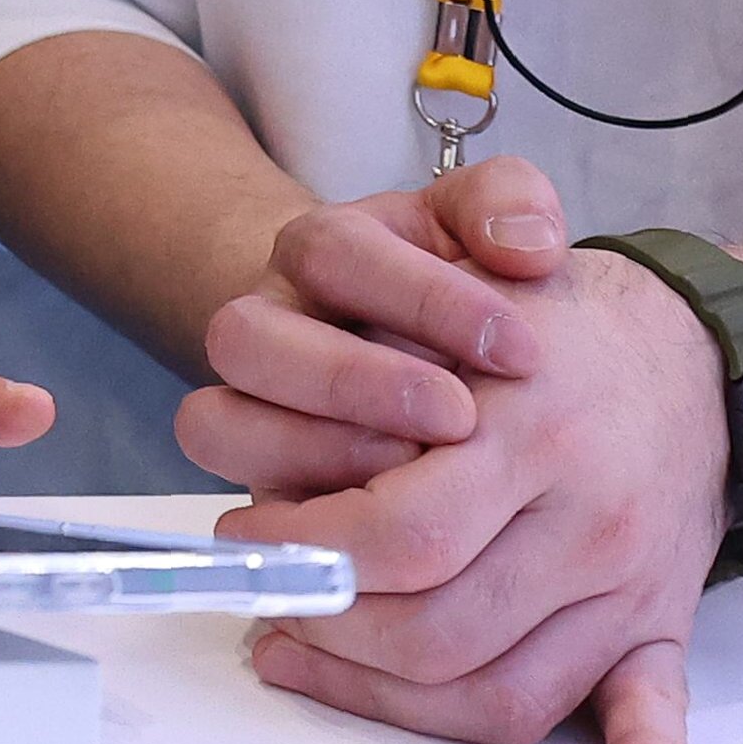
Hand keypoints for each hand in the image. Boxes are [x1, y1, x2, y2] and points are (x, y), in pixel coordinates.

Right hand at [175, 154, 574, 497]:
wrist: (426, 357)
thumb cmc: (462, 291)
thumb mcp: (484, 229)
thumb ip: (507, 204)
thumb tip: (525, 244)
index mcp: (320, 251)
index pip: (337, 253)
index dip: (425, 300)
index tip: (521, 349)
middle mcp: (266, 325)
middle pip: (243, 338)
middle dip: (353, 381)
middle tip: (460, 417)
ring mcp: (248, 409)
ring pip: (217, 426)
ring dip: (318, 454)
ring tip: (418, 473)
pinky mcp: (262, 490)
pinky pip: (249, 514)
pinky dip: (310, 531)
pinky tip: (397, 539)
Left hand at [211, 209, 736, 743]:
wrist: (701, 355)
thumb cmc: (560, 314)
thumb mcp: (502, 240)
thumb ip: (482, 213)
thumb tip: (525, 235)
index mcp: (528, 428)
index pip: (402, 533)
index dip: (312, 555)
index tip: (252, 542)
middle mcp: (580, 510)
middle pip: (436, 620)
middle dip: (333, 625)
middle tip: (267, 601)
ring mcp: (622, 576)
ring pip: (497, 680)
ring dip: (390, 690)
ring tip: (308, 648)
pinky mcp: (658, 622)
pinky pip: (655, 710)